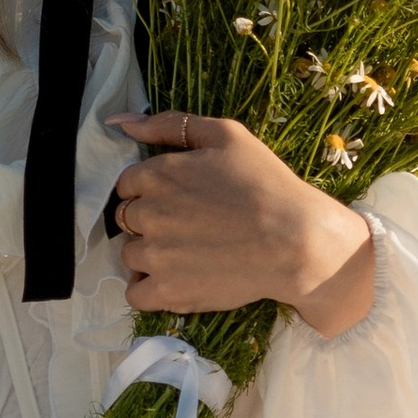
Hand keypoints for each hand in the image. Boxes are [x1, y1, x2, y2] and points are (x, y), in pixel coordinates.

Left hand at [108, 117, 376, 337]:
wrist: (296, 241)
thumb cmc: (266, 184)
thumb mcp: (225, 135)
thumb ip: (169, 125)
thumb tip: (122, 123)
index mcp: (156, 174)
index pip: (127, 184)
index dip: (151, 191)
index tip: (178, 200)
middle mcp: (147, 214)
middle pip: (126, 219)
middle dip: (149, 222)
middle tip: (188, 227)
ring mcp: (154, 255)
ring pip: (130, 255)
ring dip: (150, 256)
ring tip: (188, 255)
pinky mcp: (167, 291)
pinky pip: (135, 294)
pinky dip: (149, 289)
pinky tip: (175, 281)